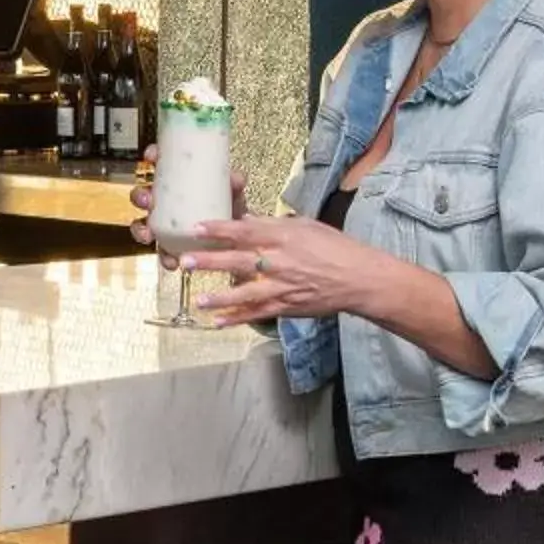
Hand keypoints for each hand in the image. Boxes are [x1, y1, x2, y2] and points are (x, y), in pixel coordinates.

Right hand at [127, 144, 249, 255]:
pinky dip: (163, 257)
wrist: (237, 241)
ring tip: (149, 235)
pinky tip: (172, 261)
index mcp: (178, 184)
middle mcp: (166, 203)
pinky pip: (159, 251)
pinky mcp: (170, 246)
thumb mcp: (233, 196)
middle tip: (148, 201)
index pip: (160, 165)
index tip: (151, 157)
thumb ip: (234, 186)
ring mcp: (165, 225)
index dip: (152, 157)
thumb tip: (236, 178)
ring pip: (143, 223)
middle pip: (143, 194)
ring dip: (141, 229)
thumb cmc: (230, 211)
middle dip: (140, 196)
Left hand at [171, 214, 372, 326]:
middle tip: (184, 261)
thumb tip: (245, 220)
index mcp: (284, 237)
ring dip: (220, 297)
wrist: (359, 278)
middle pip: (239, 261)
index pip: (246, 230)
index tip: (196, 227)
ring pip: (246, 293)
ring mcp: (282, 286)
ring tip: (198, 299)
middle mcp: (280, 262)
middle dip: (210, 262)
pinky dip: (238, 319)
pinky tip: (218, 322)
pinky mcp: (287, 306)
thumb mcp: (305, 226)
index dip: (220, 229)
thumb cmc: (335, 247)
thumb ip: (273, 224)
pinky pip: (258, 313)